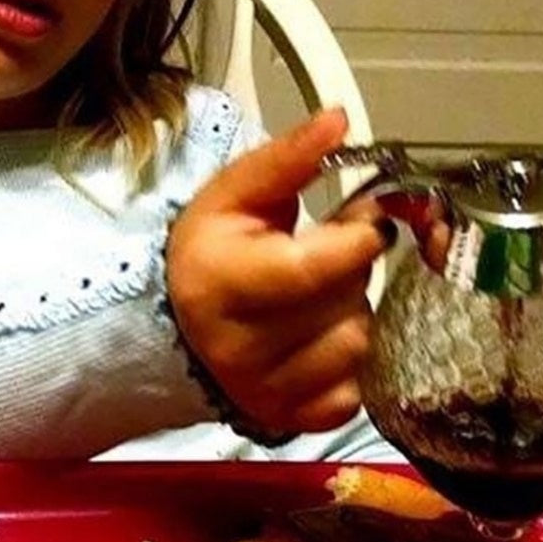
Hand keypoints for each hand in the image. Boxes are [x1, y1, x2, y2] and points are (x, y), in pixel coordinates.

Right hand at [166, 108, 390, 435]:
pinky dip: (350, 362)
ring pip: (360, 346)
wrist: (180, 327)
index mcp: (223, 282)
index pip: (321, 266)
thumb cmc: (210, 254)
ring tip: (321, 300)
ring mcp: (268, 393)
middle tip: (329, 257)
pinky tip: (320, 340)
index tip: (363, 222)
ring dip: (353, 314)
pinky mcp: (293, 421)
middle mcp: (242, 348)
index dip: (360, 238)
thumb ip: (290, 157)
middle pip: (348, 303)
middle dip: (354, 272)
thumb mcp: (236, 194)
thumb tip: (340, 120)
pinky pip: (357, 390)